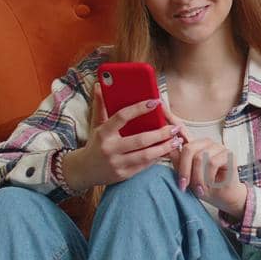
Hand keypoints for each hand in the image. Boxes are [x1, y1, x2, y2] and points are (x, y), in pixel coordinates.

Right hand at [60, 84, 183, 190]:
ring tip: (176, 140)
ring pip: (146, 155)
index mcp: (103, 133)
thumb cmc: (95, 143)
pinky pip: (145, 165)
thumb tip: (100, 85)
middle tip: (174, 127)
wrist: (84, 171)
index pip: (122, 117)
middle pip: (140, 140)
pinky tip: (167, 150)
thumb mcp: (96, 125)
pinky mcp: (124, 174)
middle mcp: (110, 149)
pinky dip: (158, 158)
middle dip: (160, 133)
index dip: (139, 108)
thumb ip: (100, 105)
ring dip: (164, 147)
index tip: (155, 102)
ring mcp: (117, 163)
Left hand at [164, 96, 246, 217]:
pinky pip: (211, 162)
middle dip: (184, 170)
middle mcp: (206, 142)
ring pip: (199, 157)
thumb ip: (176, 158)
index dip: (170, 117)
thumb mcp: (185, 172)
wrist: (222, 196)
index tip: (160, 105)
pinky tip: (209, 184)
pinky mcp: (228, 154)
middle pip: (188, 148)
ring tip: (198, 188)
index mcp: (194, 145)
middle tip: (183, 185)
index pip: (181, 128)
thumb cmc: (203, 185)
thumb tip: (165, 143)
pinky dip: (207, 177)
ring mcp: (218, 147)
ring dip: (197, 176)